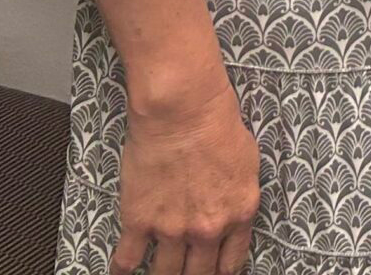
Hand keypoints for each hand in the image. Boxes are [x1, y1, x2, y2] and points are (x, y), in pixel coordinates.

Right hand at [110, 72, 260, 274]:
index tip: (216, 272)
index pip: (232, 262)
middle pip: (200, 273)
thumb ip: (239, 196)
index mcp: (239, 214)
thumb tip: (233, 209)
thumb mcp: (248, 164)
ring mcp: (172, 229)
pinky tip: (123, 271)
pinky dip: (124, 268)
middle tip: (187, 274)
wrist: (182, 112)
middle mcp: (207, 229)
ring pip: (166, 273)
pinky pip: (128, 258)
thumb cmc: (216, 125)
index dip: (223, 271)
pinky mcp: (140, 221)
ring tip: (158, 273)